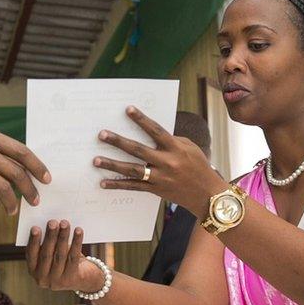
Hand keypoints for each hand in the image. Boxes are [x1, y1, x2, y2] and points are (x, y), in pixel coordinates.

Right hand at [26, 220, 104, 293]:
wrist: (83, 277)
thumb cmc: (63, 259)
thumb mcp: (52, 252)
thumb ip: (48, 242)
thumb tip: (52, 224)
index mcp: (33, 270)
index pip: (31, 254)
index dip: (33, 241)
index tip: (35, 227)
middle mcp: (42, 279)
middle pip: (46, 255)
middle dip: (50, 236)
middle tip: (52, 222)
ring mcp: (57, 282)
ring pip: (60, 255)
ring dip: (63, 237)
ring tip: (65, 223)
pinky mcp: (71, 279)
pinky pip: (73, 257)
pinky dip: (76, 242)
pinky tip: (78, 231)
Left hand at [94, 106, 227, 217]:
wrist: (207, 195)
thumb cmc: (199, 166)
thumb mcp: (189, 148)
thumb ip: (170, 140)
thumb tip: (150, 133)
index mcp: (176, 148)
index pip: (156, 131)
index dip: (142, 119)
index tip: (128, 109)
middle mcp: (167, 163)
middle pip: (138, 150)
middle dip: (118, 142)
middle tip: (102, 134)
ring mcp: (160, 178)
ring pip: (132, 170)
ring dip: (112, 165)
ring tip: (96, 160)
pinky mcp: (155, 190)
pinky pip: (134, 187)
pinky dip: (118, 185)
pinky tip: (103, 183)